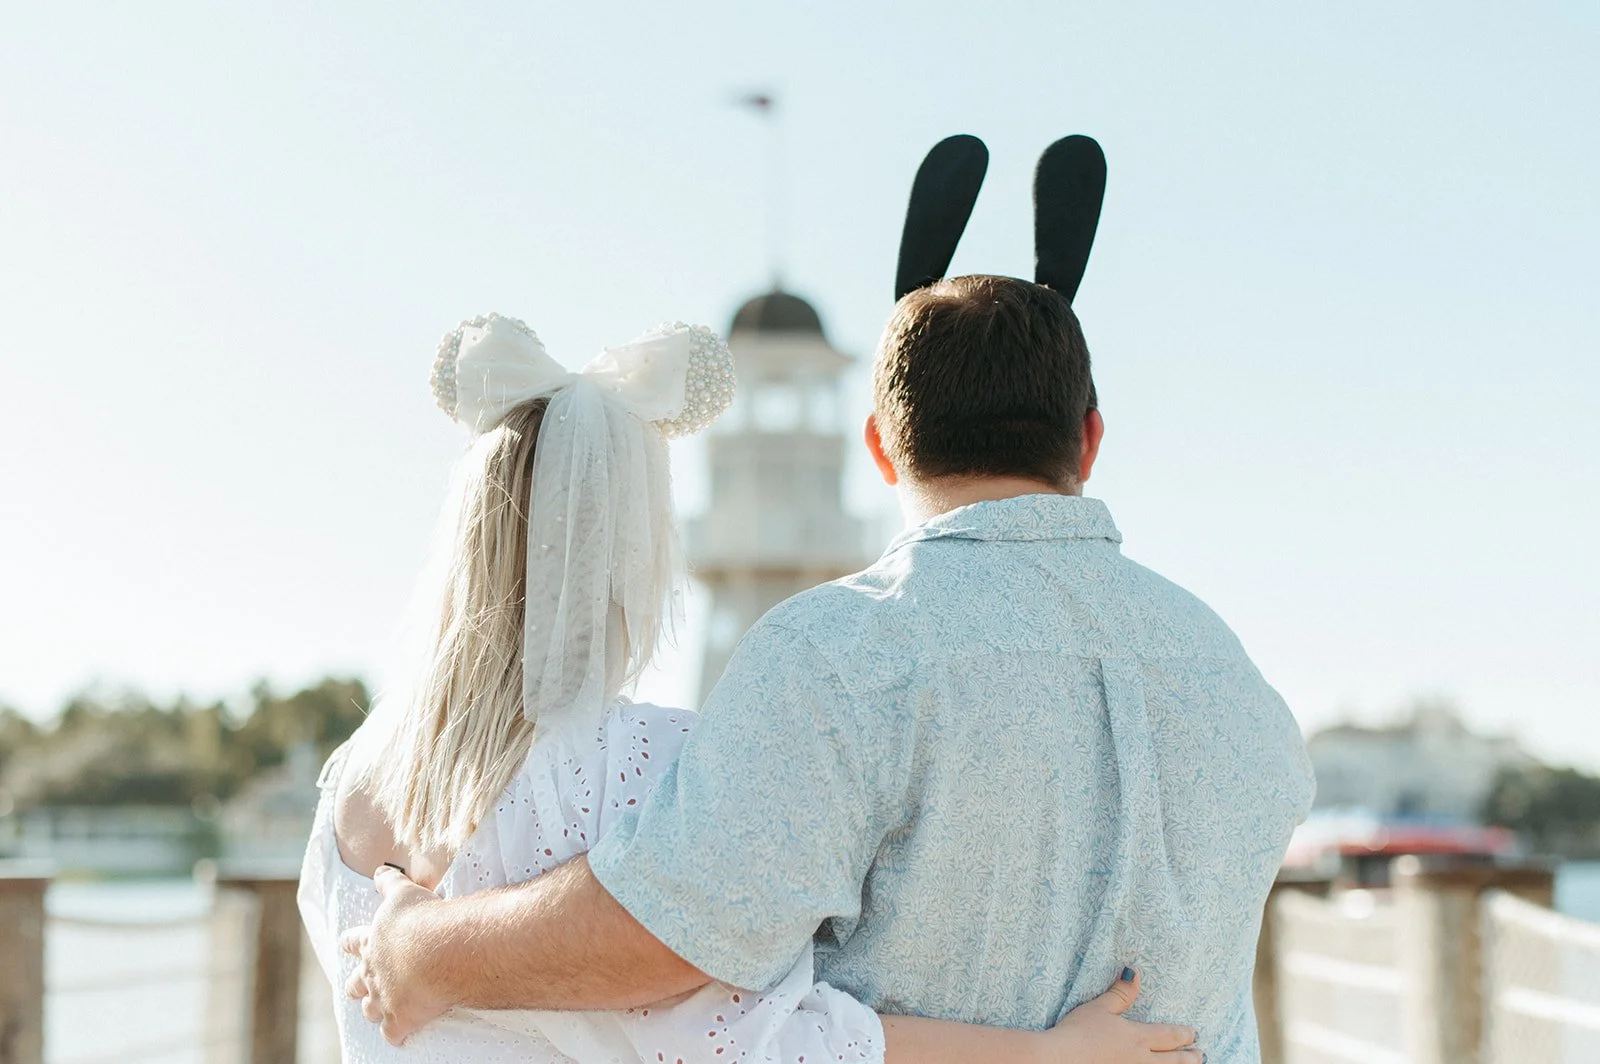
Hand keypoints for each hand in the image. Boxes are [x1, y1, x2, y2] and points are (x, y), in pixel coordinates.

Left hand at [339, 865, 452, 1044]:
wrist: (440, 952)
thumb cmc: (423, 919)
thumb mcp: (404, 893)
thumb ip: (389, 882)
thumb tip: (379, 869)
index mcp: (373, 943)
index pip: (354, 942)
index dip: (350, 943)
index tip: (344, 944)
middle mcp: (373, 972)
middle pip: (356, 982)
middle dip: (355, 984)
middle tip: (353, 986)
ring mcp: (385, 998)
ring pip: (371, 1009)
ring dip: (373, 1009)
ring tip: (375, 1012)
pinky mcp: (400, 1019)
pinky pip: (394, 1032)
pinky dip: (396, 1034)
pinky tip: (399, 1036)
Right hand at [1035, 968, 1200, 1063]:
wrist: (1061, 1059)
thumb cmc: (1079, 1032)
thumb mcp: (1100, 1008)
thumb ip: (1121, 993)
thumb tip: (1134, 973)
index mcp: (1137, 1037)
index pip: (1168, 1036)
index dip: (1183, 1035)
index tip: (1194, 1034)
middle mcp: (1141, 1059)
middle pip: (1172, 1060)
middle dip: (1188, 1057)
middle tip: (1201, 1055)